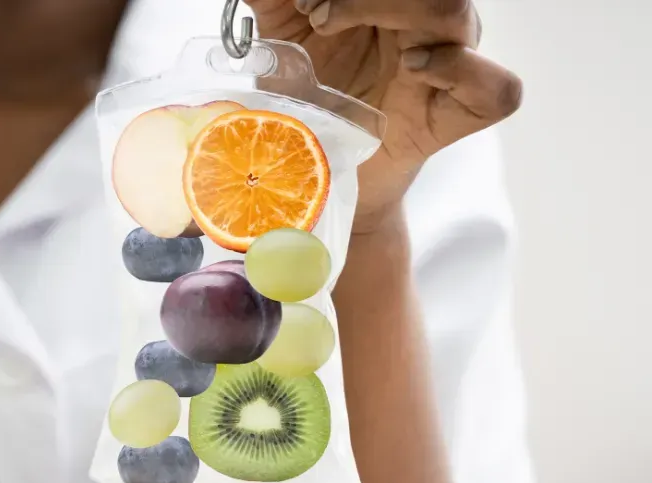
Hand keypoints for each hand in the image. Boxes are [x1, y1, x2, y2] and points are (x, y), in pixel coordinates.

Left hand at [245, 0, 522, 231]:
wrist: (311, 169)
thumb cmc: (306, 94)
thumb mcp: (279, 34)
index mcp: (396, 2)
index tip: (307, 2)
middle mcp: (430, 24)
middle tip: (317, 15)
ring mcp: (451, 65)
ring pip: (455, 13)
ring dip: (393, 10)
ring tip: (337, 32)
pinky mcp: (457, 116)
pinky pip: (498, 90)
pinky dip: (459, 70)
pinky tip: (413, 68)